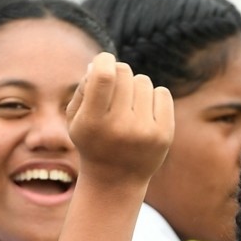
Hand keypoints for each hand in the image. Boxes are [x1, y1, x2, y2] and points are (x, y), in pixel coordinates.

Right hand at [66, 53, 173, 192]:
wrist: (116, 180)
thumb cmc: (93, 141)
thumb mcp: (77, 119)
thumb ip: (83, 88)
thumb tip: (100, 62)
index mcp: (93, 122)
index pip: (105, 76)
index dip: (104, 60)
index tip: (103, 62)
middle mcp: (120, 127)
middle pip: (124, 72)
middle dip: (118, 74)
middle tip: (114, 93)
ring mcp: (145, 132)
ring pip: (143, 81)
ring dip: (134, 88)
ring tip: (128, 108)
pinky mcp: (164, 134)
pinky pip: (162, 93)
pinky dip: (153, 97)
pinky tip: (143, 114)